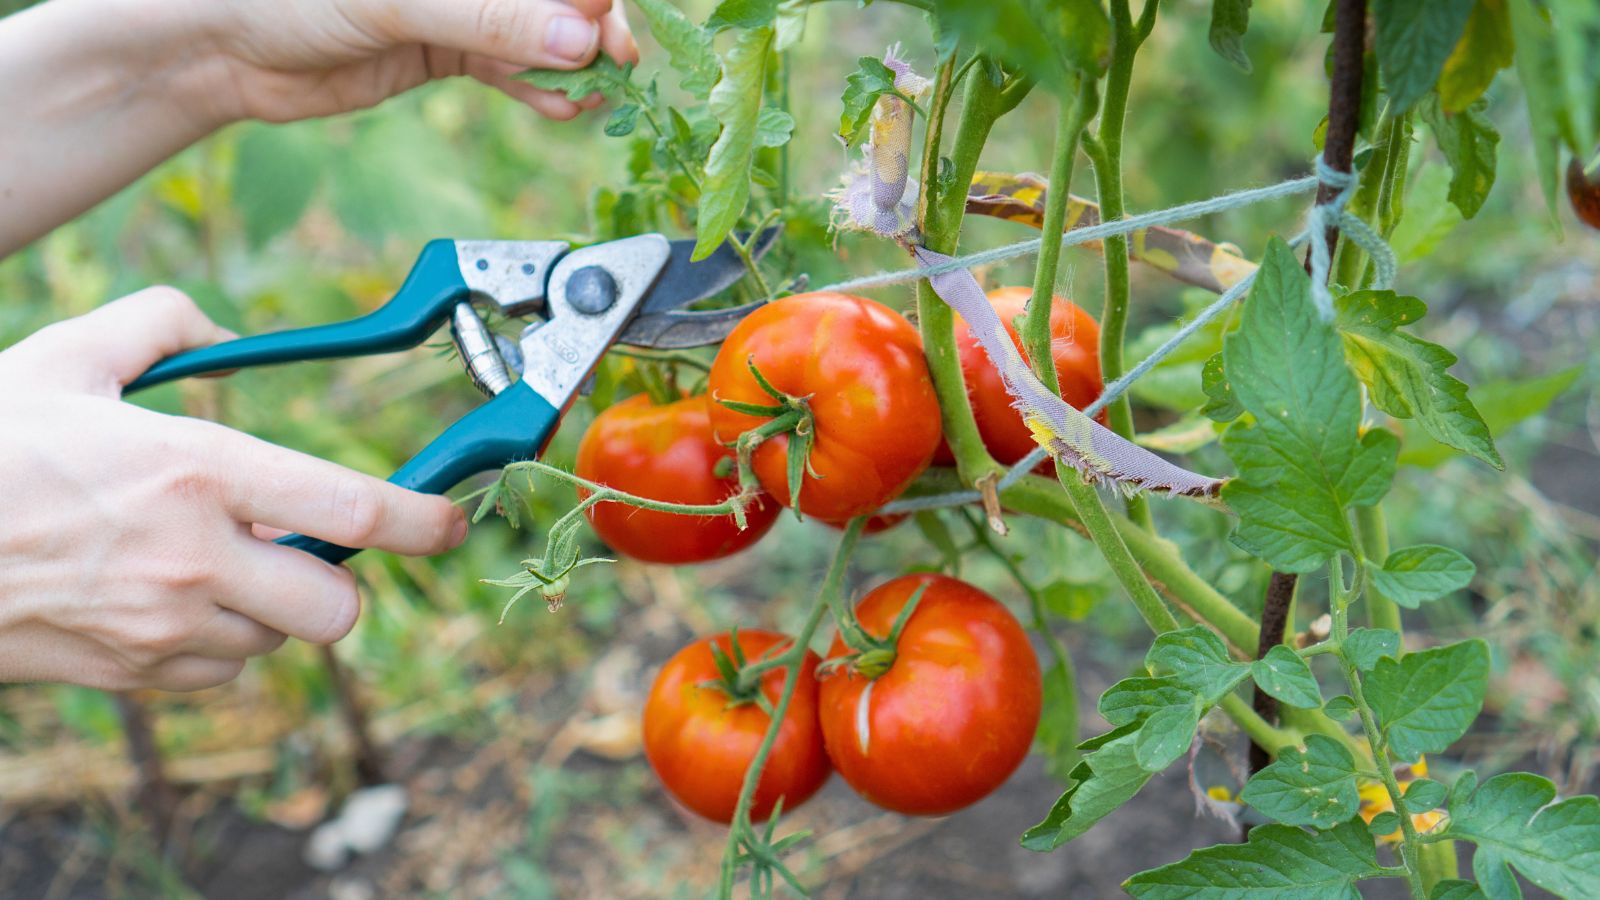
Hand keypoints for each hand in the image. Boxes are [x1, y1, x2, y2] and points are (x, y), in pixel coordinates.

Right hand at [0, 289, 468, 690]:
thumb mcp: (65, 357)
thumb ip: (160, 322)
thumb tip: (224, 328)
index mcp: (194, 470)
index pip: (354, 511)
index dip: (424, 521)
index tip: (451, 519)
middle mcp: (194, 557)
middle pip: (337, 608)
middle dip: (340, 581)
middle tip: (300, 542)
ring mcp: (162, 626)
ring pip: (278, 641)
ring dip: (272, 606)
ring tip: (213, 561)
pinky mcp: (132, 673)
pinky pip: (222, 671)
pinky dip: (221, 641)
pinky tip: (174, 598)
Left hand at [190, 0, 640, 123]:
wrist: (221, 42)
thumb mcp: (397, 0)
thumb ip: (491, 18)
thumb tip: (580, 39)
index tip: (618, 26)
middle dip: (594, 28)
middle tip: (618, 68)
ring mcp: (460, 4)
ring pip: (541, 31)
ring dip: (573, 65)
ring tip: (592, 96)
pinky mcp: (447, 46)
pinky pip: (512, 66)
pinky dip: (540, 88)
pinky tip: (563, 107)